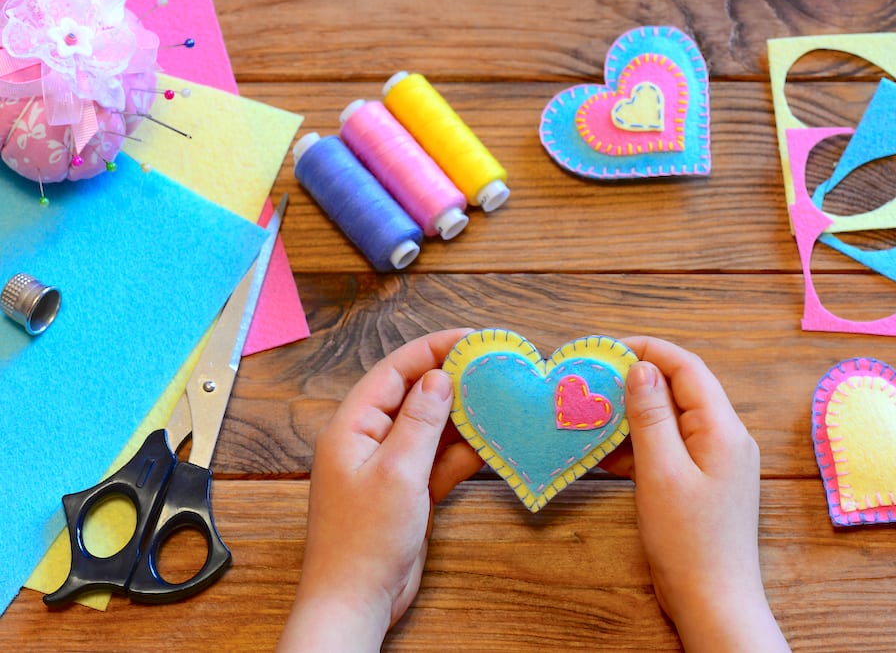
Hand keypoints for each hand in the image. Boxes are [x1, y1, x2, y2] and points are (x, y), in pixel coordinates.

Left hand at [278, 328, 482, 651]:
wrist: (356, 601)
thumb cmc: (364, 540)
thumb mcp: (398, 472)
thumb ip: (421, 421)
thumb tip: (440, 377)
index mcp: (352, 426)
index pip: (394, 371)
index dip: (432, 350)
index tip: (471, 338)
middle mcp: (368, 439)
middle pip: (412, 395)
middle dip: (452, 380)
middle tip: (492, 366)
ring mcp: (388, 466)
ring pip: (430, 428)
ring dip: (462, 417)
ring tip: (500, 400)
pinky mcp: (407, 490)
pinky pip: (437, 459)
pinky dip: (462, 452)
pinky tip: (490, 443)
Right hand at [601, 336, 788, 652]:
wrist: (713, 601)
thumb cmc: (688, 540)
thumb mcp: (661, 472)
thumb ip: (650, 417)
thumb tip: (641, 368)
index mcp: (723, 428)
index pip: (687, 367)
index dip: (648, 350)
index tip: (606, 349)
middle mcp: (726, 436)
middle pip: (680, 390)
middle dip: (636, 381)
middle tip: (592, 382)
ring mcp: (716, 459)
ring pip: (671, 419)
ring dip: (633, 415)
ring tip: (593, 415)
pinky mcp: (703, 480)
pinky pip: (670, 447)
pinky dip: (640, 444)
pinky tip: (607, 453)